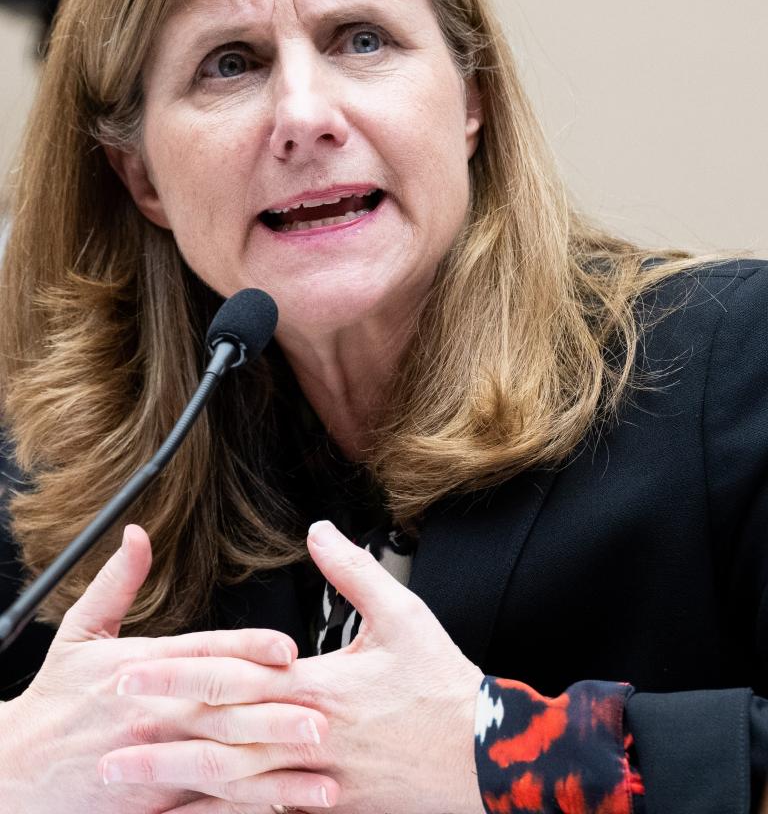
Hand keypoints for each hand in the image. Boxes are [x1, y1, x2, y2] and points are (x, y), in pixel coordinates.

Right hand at [0, 524, 334, 812]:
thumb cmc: (53, 704)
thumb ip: (117, 583)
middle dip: (272, 713)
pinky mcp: (148, 805)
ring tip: (316, 770)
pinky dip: (242, 809)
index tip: (288, 648)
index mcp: (139, 671)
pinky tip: (281, 808)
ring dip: (271, 769)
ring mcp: (150, 765)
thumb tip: (137, 534)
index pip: (202, 655)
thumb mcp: (78, 635)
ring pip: (220, 766)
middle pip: (219, 712)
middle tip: (321, 715)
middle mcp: (150, 715)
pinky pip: (203, 809)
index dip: (247, 649)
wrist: (10, 777)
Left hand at [106, 521, 484, 813]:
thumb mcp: (401, 614)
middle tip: (105, 739)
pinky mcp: (329, 804)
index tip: (130, 674)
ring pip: (233, 784)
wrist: (482, 753)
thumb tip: (317, 532)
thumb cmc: (440, 685)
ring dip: (176, 784)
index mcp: (319, 687)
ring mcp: (316, 779)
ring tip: (129, 784)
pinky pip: (264, 813)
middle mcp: (308, 736)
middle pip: (219, 739)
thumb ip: (352, 571)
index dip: (177, 678)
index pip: (233, 680)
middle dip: (158, 739)